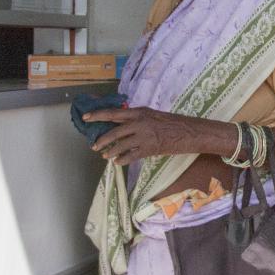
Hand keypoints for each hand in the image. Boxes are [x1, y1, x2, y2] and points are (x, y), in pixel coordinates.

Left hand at [83, 106, 201, 164]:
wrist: (188, 132)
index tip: (86, 117)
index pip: (113, 113)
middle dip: (101, 140)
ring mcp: (143, 136)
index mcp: (139, 112)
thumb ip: (137, 118)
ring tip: (105, 155)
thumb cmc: (172, 122)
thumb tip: (121, 123)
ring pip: (120, 145)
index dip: (98, 115)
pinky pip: (130, 156)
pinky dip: (121, 160)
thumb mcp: (152, 115)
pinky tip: (117, 162)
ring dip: (110, 151)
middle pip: (114, 132)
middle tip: (94, 146)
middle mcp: (139, 123)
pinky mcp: (148, 149)